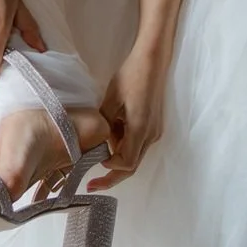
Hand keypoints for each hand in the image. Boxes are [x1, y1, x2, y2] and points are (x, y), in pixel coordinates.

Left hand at [92, 42, 168, 189]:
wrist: (152, 61)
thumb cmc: (131, 76)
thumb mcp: (111, 99)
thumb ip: (104, 124)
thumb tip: (94, 141)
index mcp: (140, 130)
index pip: (126, 163)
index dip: (110, 170)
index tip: (93, 167)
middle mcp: (151, 135)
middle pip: (132, 166)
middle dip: (112, 176)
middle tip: (92, 185)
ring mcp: (154, 131)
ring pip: (135, 155)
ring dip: (117, 157)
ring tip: (97, 150)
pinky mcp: (153, 126)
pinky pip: (137, 143)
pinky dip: (123, 145)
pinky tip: (111, 134)